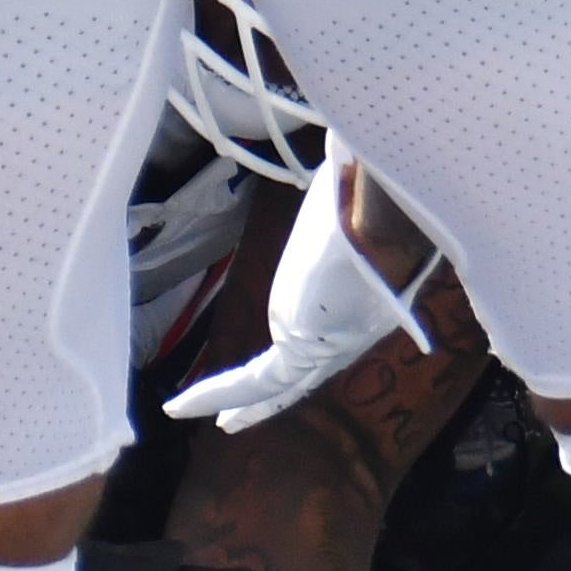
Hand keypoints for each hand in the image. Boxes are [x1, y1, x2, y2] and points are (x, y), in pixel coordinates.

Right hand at [162, 156, 449, 436]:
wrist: (389, 212)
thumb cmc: (376, 193)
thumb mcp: (350, 199)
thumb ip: (340, 189)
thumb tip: (341, 149)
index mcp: (365, 304)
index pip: (327, 337)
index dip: (299, 357)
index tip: (279, 357)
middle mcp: (349, 333)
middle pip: (301, 377)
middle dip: (267, 402)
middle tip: (240, 421)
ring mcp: (328, 345)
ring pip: (275, 387)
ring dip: (237, 406)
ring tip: (205, 420)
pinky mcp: (303, 346)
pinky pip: (254, 382)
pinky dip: (215, 396)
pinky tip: (182, 407)